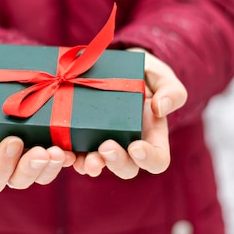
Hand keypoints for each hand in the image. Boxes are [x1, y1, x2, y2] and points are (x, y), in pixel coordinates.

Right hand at [0, 70, 75, 193]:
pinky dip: (70, 161)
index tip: (13, 140)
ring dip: (51, 167)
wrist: (22, 72)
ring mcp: (37, 158)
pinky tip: (73, 152)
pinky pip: (65, 163)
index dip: (1, 166)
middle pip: (19, 181)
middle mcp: (13, 164)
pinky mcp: (58, 149)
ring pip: (43, 176)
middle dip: (30, 168)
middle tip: (41, 151)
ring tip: (59, 152)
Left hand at [72, 48, 186, 178]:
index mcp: (152, 136)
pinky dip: (69, 156)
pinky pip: (75, 154)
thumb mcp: (162, 77)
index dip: (149, 159)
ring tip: (82, 160)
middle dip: (116, 162)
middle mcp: (127, 146)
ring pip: (99, 166)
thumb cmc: (144, 74)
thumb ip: (171, 91)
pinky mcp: (82, 137)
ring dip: (90, 165)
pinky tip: (62, 152)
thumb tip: (160, 108)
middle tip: (106, 147)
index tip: (137, 147)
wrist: (115, 65)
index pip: (158, 160)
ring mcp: (103, 144)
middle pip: (127, 168)